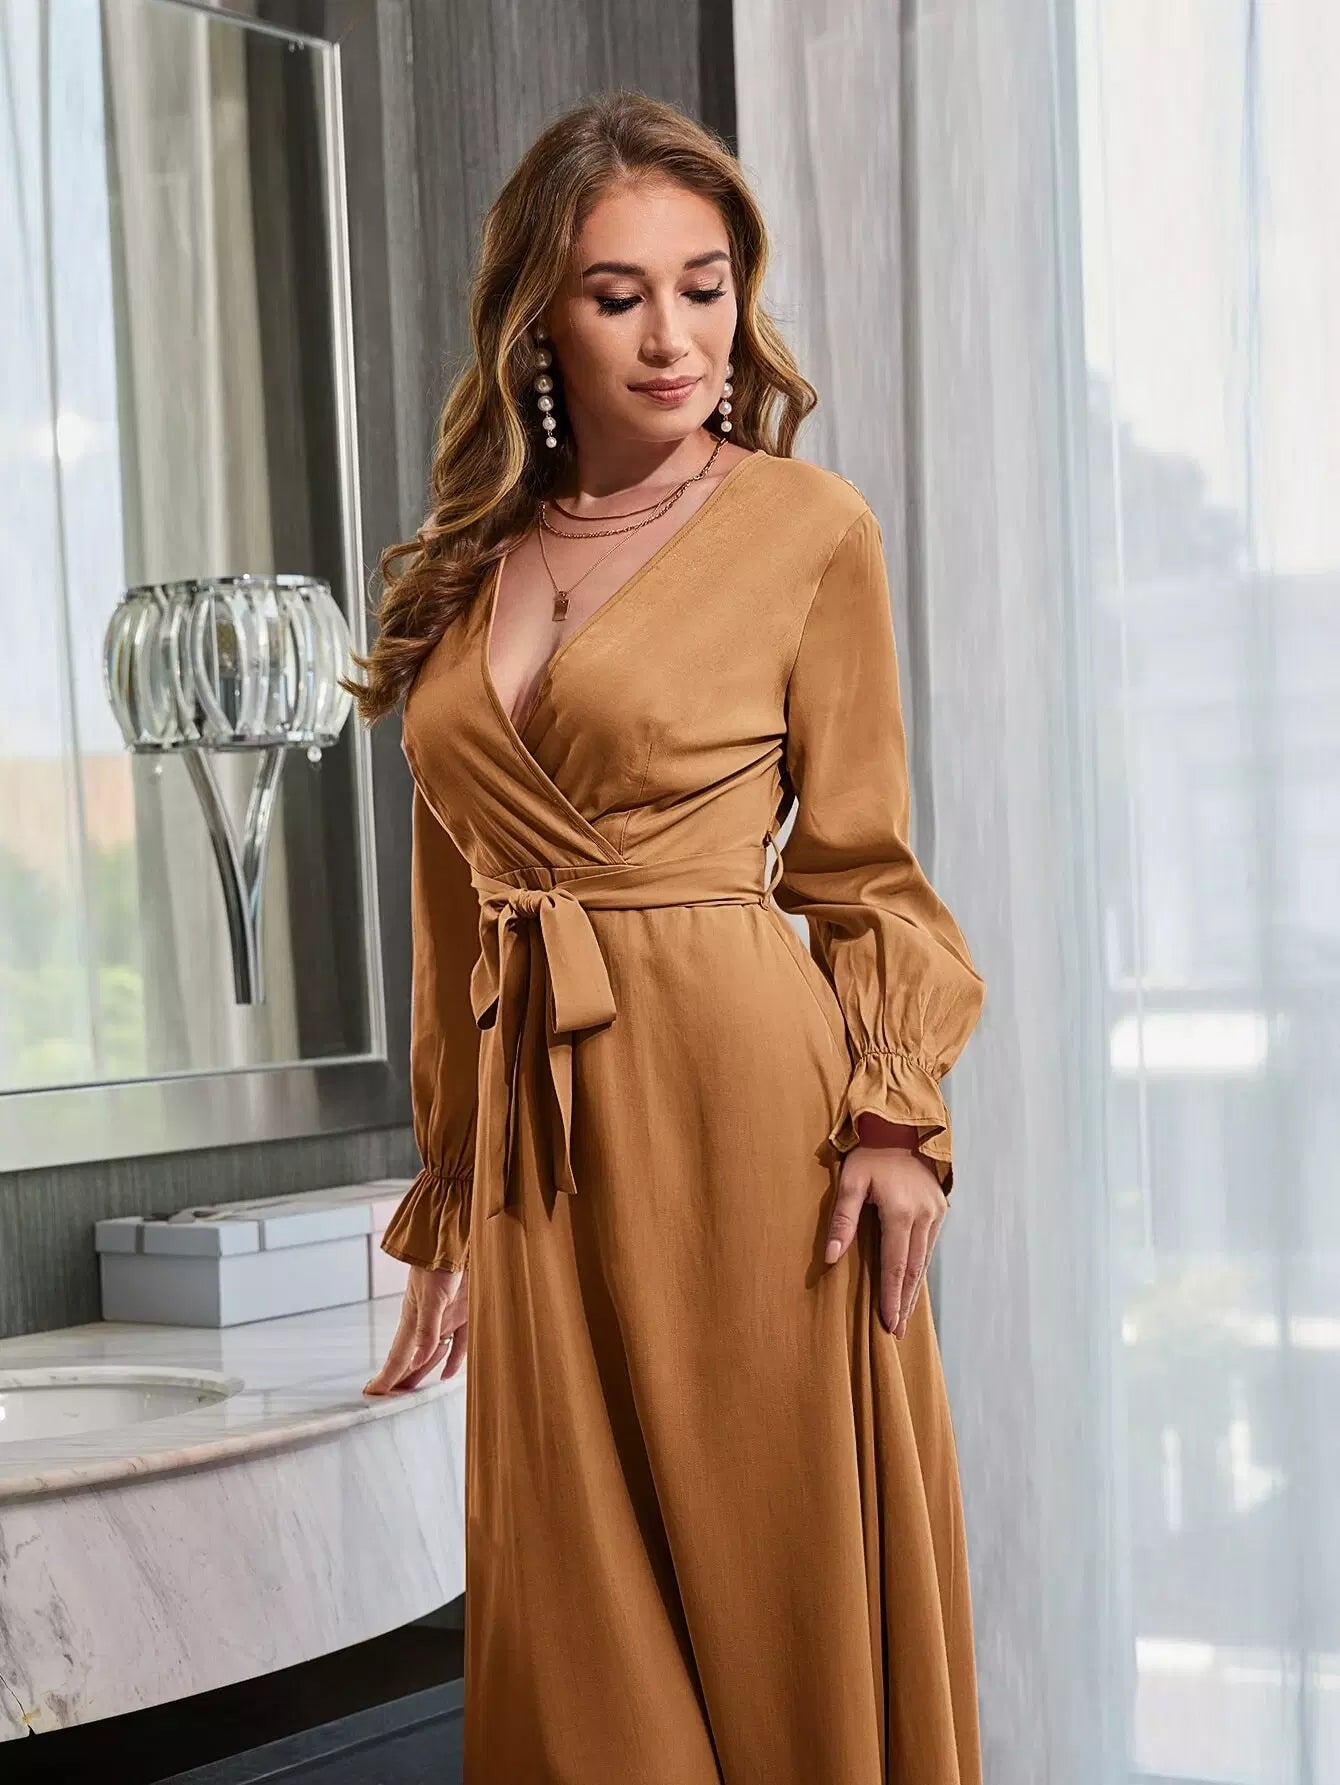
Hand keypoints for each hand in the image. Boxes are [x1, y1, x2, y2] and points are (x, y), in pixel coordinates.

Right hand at [363, 1265, 468, 1393]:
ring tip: (413, 1393)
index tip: (373, 1394)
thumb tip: (417, 1361)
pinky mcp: (464, 1314)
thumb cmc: (438, 1266)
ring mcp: (445, 1319)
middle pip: (411, 1358)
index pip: (398, 1356)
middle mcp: (427, 1323)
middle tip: (389, 1402)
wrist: (457, 1240)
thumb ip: (426, 1330)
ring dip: (423, 1372)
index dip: (387, 1376)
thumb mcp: (432, 1299)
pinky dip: (453, 1360)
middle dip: (401, 1380)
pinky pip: (458, 1344)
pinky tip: (446, 1375)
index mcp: (412, 1320)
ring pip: (431, 1354)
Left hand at [823, 1146, 945, 1337]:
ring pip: (924, 1260)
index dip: (892, 1298)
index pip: (895, 1266)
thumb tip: (832, 1257)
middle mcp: (923, 1216)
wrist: (901, 1127)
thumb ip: (842, 1219)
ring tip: (905, 1315)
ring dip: (914, 1289)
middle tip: (898, 1331)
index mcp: (900, 1212)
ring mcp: (935, 1212)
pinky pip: (929, 1245)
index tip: (889, 1324)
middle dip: (905, 1302)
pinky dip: (920, 1267)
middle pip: (913, 1270)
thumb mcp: (850, 1181)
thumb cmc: (870, 1154)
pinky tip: (913, 1282)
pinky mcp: (940, 1207)